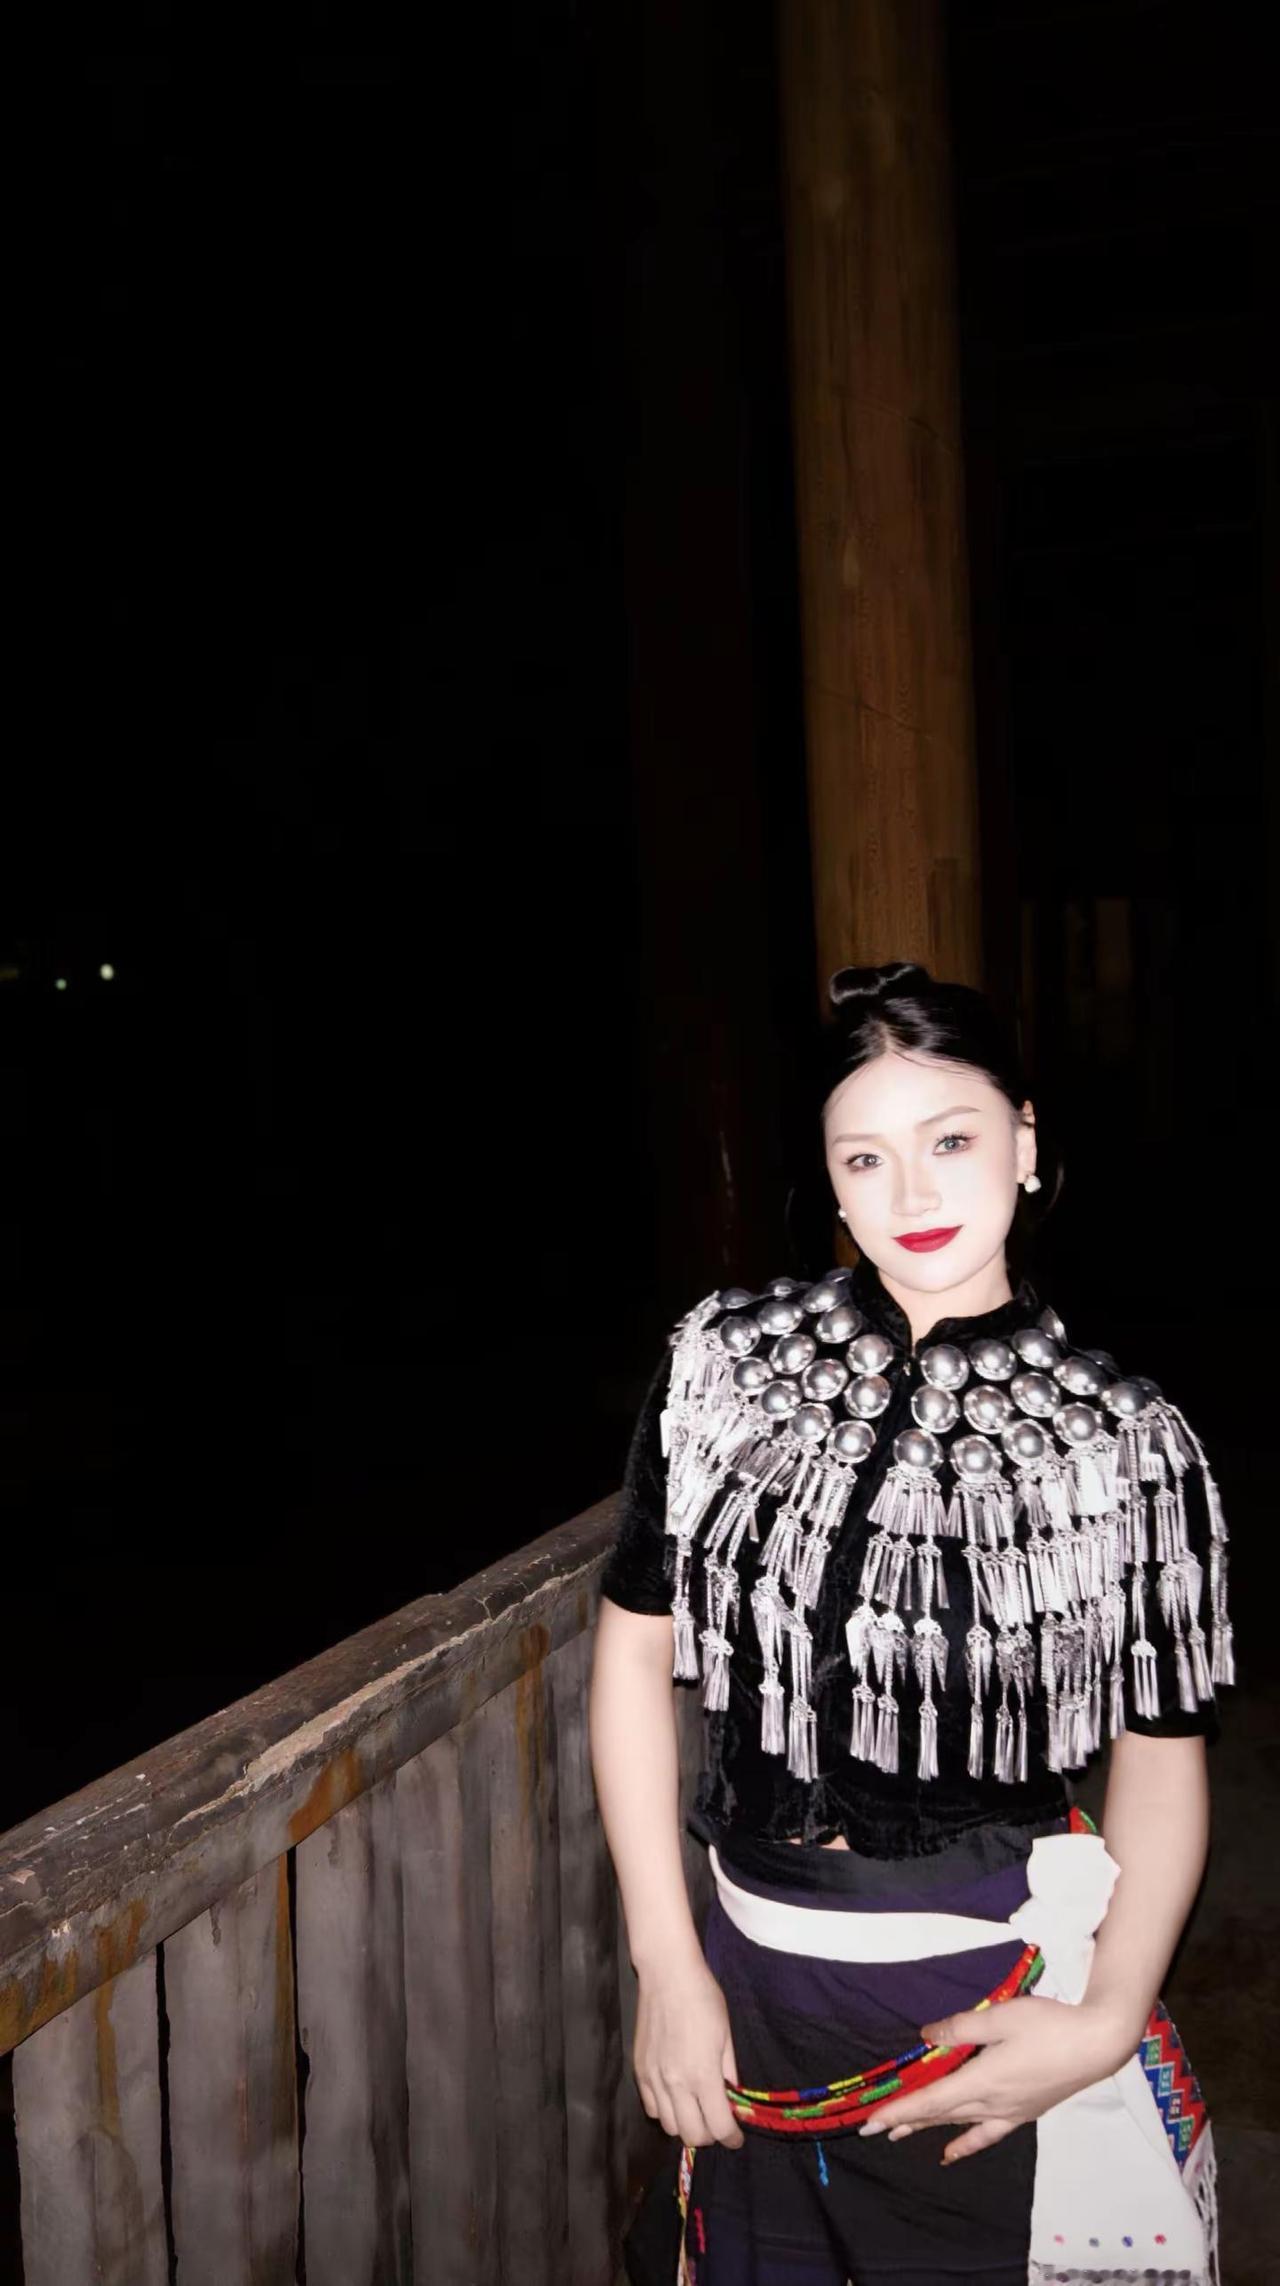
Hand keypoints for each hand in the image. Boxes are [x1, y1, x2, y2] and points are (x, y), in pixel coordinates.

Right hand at [634, 1959, 745, 2149]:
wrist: (667, 1974)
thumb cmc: (704, 1998)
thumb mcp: (726, 2035)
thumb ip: (729, 2073)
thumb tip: (732, 2099)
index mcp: (702, 2075)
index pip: (718, 2127)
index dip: (731, 2138)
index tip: (736, 2138)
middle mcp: (675, 2084)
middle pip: (692, 2135)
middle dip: (710, 2135)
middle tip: (717, 2122)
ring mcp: (653, 2079)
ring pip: (669, 2126)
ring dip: (686, 2125)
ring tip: (696, 2109)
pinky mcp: (638, 2071)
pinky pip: (651, 2108)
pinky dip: (665, 2111)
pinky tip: (675, 2096)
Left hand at [856, 1995, 1131, 2164]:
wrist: (1096, 2044)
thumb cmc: (1047, 2025)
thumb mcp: (999, 2018)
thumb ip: (959, 2029)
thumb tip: (926, 2037)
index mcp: (981, 2080)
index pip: (930, 2100)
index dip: (899, 2110)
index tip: (870, 2122)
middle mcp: (991, 2103)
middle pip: (940, 2114)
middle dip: (905, 2120)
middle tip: (874, 2129)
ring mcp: (1009, 2111)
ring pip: (958, 2123)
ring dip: (928, 2128)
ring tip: (900, 2135)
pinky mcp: (1024, 2113)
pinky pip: (987, 2134)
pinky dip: (966, 2143)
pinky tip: (953, 2153)